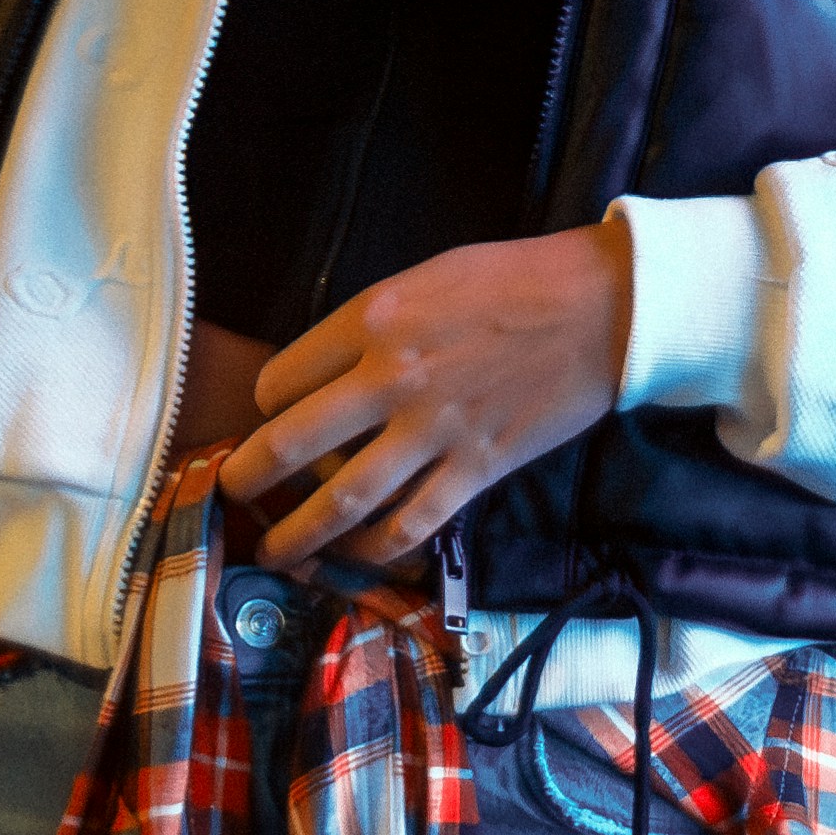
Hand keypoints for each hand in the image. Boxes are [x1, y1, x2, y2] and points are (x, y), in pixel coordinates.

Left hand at [218, 221, 633, 572]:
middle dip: (248, 479)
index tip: (270, 420)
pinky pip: (412, 524)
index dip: (263, 408)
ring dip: (297, 535)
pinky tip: (355, 557)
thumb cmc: (516, 279)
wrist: (603, 307)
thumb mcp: (427, 277)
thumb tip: (329, 375)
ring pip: (342, 499)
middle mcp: (392, 378)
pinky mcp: (477, 469)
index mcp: (373, 319)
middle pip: (291, 443)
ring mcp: (435, 430)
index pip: (281, 380)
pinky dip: (375, 550)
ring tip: (272, 553)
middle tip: (231, 495)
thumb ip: (372, 326)